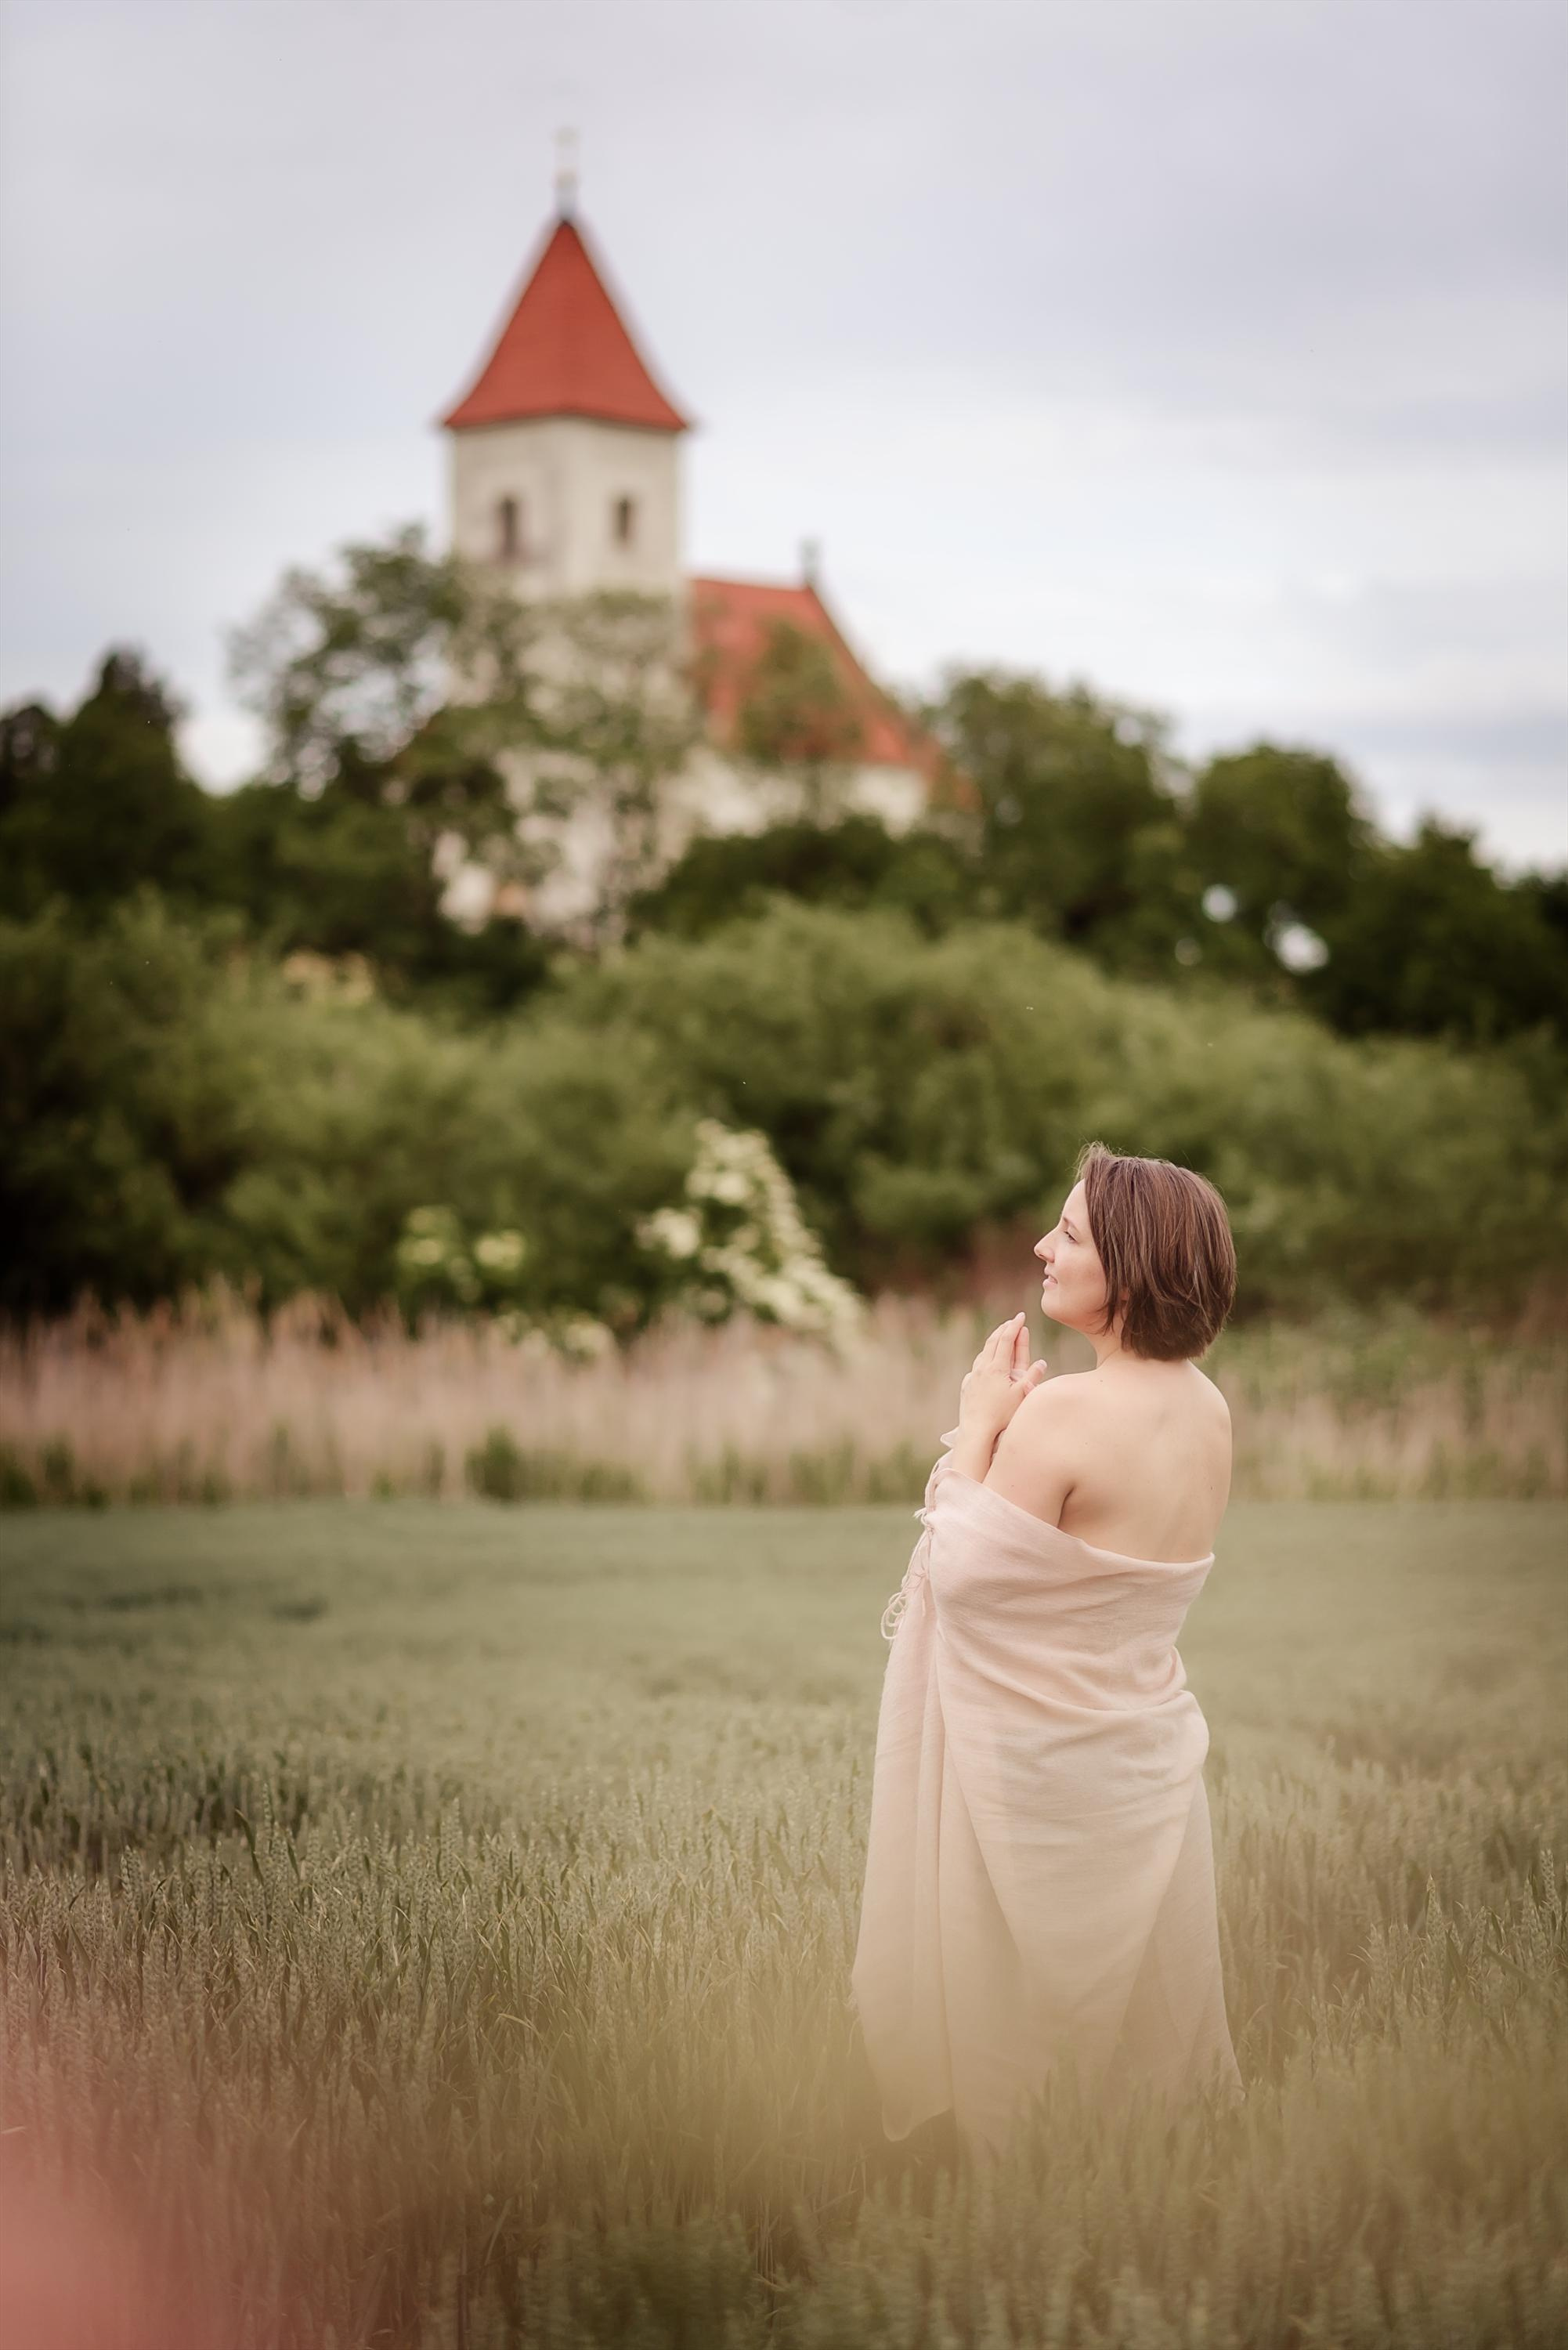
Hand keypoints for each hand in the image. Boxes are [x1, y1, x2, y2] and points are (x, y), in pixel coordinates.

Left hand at [958, 1312, 1048, 1440]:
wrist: (976, 1431)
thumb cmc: (1001, 1416)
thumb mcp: (1021, 1396)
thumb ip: (1032, 1377)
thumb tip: (1041, 1362)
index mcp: (996, 1367)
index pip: (1006, 1340)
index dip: (1015, 1326)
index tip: (1021, 1315)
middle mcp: (982, 1368)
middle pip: (993, 1342)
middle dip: (1003, 1329)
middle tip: (1011, 1322)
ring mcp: (973, 1377)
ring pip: (983, 1353)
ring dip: (992, 1342)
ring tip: (998, 1337)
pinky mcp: (967, 1387)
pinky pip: (976, 1367)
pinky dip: (984, 1358)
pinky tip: (984, 1362)